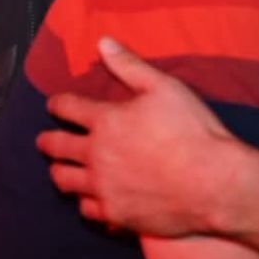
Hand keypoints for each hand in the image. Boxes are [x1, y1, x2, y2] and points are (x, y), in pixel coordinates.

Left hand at [37, 36, 236, 238]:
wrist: (213, 183)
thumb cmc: (193, 132)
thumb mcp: (165, 88)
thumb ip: (130, 65)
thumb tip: (103, 43)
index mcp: (105, 121)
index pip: (67, 108)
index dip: (57, 104)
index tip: (54, 105)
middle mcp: (96, 156)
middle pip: (56, 147)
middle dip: (47, 141)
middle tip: (44, 141)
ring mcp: (103, 188)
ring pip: (65, 181)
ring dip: (60, 173)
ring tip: (60, 171)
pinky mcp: (117, 215)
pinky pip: (88, 211)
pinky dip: (87, 204)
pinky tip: (91, 202)